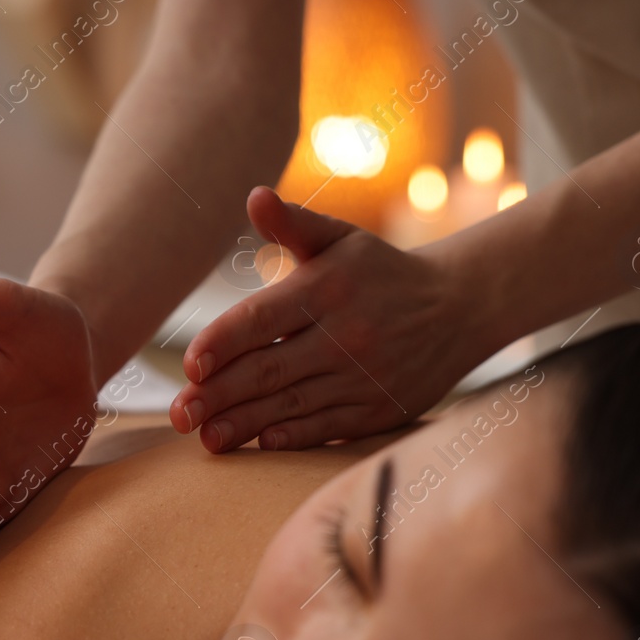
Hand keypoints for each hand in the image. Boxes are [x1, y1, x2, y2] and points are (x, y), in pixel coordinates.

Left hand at [170, 187, 487, 450]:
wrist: (459, 307)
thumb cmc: (381, 270)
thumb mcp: (342, 239)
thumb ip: (293, 223)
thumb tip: (255, 196)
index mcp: (328, 288)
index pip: (262, 318)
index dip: (222, 342)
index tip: (190, 365)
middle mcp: (346, 334)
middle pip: (269, 369)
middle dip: (219, 394)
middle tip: (179, 414)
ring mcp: (364, 376)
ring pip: (292, 404)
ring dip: (244, 423)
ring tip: (206, 438)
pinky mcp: (379, 409)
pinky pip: (328, 427)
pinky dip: (292, 436)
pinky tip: (259, 443)